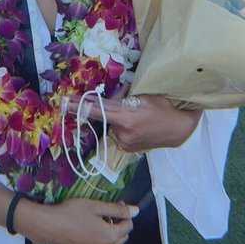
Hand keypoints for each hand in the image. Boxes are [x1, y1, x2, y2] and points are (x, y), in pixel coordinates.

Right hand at [22, 197, 137, 243]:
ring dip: (110, 236)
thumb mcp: (96, 206)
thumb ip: (117, 209)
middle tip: (104, 214)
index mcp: (111, 237)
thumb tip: (136, 210)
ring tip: (96, 224)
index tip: (114, 204)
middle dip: (118, 225)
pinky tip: (87, 235)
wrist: (49, 227)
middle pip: (122, 238)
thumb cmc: (72, 212)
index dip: (123, 213)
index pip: (128, 225)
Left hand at [73, 93, 201, 151]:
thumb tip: (110, 94)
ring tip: (138, 114)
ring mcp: (125, 143)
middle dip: (109, 107)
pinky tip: (138, 124)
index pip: (97, 110)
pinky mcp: (128, 149)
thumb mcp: (143, 95)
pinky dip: (123, 126)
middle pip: (105, 116)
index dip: (79, 106)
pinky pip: (119, 133)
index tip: (64, 102)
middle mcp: (122, 132)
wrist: (179, 128)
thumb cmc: (164, 105)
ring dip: (118, 118)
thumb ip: (123, 96)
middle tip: (126, 102)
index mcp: (126, 116)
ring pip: (112, 124)